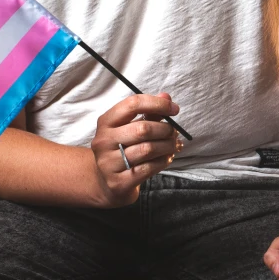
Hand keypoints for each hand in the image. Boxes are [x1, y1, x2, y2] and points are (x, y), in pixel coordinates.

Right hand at [91, 93, 183, 207]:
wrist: (107, 181)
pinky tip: (167, 158)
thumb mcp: (130, 128)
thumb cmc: (123, 149)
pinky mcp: (118, 182)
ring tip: (174, 145)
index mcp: (106, 122)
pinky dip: (163, 161)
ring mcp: (109, 163)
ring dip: (167, 146)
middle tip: (174, 133)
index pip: (132, 104)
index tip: (174, 109)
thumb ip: (149, 113)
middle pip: (142, 129)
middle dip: (165, 130)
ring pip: (148, 149)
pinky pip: (148, 168)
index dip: (157, 104)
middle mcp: (104, 141)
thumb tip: (166, 97)